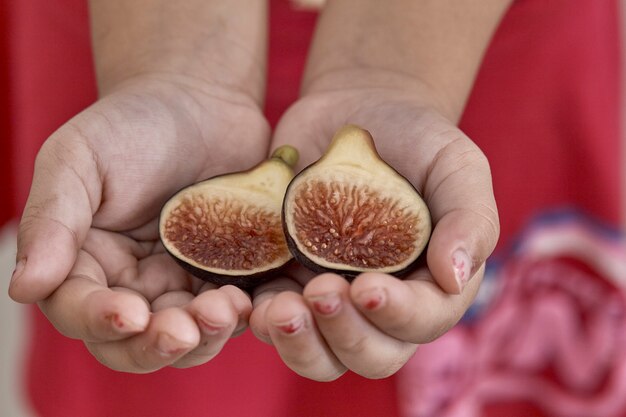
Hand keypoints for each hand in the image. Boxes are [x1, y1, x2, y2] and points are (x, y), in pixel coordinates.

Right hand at [8, 75, 268, 371]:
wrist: (201, 102)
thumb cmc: (132, 123)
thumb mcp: (78, 159)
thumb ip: (52, 221)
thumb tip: (24, 288)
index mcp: (84, 262)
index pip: (79, 310)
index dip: (100, 321)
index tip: (129, 314)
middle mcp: (131, 284)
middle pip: (134, 343)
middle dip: (157, 345)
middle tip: (183, 331)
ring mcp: (182, 283)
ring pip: (188, 338)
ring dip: (205, 337)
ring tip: (226, 309)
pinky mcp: (227, 276)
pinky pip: (233, 311)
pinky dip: (242, 316)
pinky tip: (251, 300)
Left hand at [249, 78, 498, 380]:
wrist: (360, 112)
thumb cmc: (418, 141)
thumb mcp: (456, 167)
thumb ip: (469, 219)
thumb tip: (456, 279)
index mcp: (430, 286)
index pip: (421, 322)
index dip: (396, 315)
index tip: (367, 285)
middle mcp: (380, 304)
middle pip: (369, 356)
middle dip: (345, 336)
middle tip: (322, 293)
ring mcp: (332, 296)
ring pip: (319, 355)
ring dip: (299, 344)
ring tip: (280, 309)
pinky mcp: (288, 280)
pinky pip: (272, 321)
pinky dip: (260, 321)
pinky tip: (249, 301)